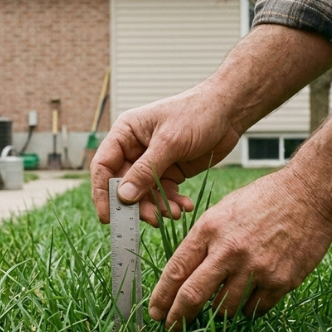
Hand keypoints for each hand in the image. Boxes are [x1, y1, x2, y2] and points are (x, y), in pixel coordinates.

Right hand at [90, 83, 241, 225]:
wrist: (228, 112)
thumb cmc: (196, 114)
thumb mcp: (170, 142)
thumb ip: (146, 171)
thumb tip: (123, 197)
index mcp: (125, 134)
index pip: (103, 166)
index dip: (102, 193)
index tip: (107, 217)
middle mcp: (134, 149)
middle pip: (124, 186)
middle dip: (138, 205)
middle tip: (153, 220)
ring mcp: (153, 162)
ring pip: (144, 194)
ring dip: (158, 207)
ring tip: (175, 214)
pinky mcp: (170, 172)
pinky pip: (164, 194)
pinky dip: (172, 203)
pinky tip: (185, 207)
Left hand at [147, 168, 331, 330]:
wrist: (309, 194)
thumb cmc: (263, 199)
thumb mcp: (223, 210)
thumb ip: (204, 240)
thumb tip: (186, 273)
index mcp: (210, 229)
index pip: (176, 270)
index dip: (162, 297)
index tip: (155, 312)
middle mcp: (229, 250)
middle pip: (193, 296)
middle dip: (177, 317)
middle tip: (170, 328)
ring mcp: (256, 268)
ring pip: (224, 309)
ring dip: (218, 311)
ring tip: (221, 302)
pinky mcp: (280, 281)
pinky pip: (254, 309)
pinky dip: (248, 307)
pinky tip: (250, 295)